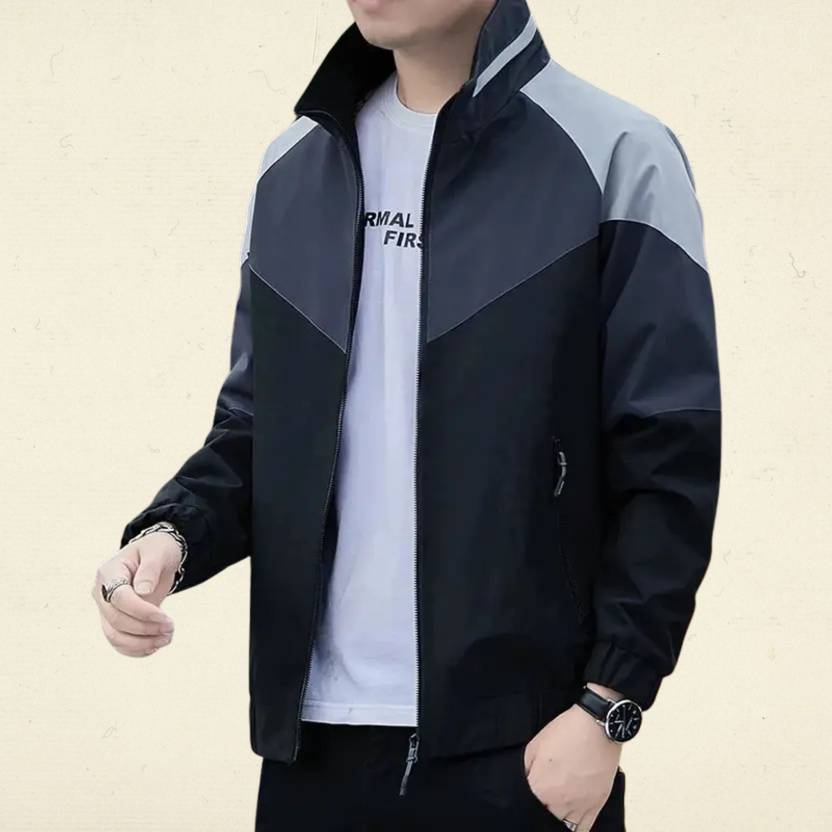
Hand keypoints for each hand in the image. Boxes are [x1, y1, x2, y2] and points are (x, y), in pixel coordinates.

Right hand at [90, 532, 179, 656]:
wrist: (156, 556)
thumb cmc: (157, 550)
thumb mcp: (158, 552)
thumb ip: (150, 569)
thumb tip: (142, 592)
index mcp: (109, 572)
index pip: (119, 598)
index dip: (141, 611)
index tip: (165, 617)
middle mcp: (101, 592)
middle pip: (116, 620)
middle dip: (145, 628)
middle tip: (171, 627)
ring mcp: (105, 609)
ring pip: (114, 636)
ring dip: (141, 643)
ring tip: (167, 638)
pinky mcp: (114, 621)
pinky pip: (118, 641)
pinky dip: (135, 649)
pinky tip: (155, 646)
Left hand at [523, 703, 621, 830]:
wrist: (596, 728)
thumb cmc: (565, 732)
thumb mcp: (535, 745)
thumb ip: (525, 769)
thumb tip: (523, 783)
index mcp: (541, 787)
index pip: (526, 807)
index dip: (526, 800)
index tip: (528, 795)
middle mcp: (560, 802)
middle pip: (543, 818)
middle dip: (540, 809)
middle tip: (541, 800)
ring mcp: (580, 806)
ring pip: (563, 827)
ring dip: (555, 819)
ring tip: (552, 809)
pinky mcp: (596, 805)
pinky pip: (583, 828)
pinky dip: (575, 828)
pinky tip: (569, 820)